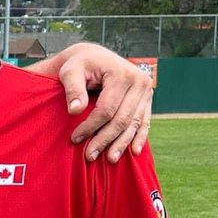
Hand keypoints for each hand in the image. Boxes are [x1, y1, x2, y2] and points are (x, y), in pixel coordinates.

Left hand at [53, 43, 153, 162]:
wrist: (95, 57)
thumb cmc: (80, 65)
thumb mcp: (70, 72)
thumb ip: (72, 89)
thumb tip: (75, 111)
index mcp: (122, 74)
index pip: (107, 109)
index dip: (91, 126)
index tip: (75, 139)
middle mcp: (139, 81)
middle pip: (122, 119)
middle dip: (105, 139)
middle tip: (89, 156)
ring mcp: (146, 91)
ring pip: (134, 123)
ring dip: (121, 143)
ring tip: (108, 160)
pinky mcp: (147, 98)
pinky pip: (144, 121)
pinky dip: (139, 137)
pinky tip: (133, 152)